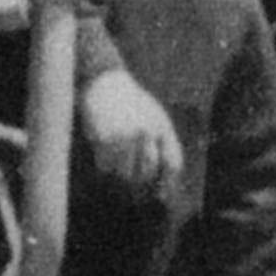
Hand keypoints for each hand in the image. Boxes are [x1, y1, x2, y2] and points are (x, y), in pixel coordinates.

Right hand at [79, 65, 184, 200]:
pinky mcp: (103, 138)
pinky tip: (103, 145)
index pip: (172, 165)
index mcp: (162, 127)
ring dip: (118, 169)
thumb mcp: (157, 120)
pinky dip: (103, 162)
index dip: (167, 183)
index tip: (159, 194)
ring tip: (115, 151)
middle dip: (138, 178)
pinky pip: (104, 167)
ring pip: (123, 175)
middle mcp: (145, 132)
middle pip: (146, 174)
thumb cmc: (134, 106)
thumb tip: (164, 193)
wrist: (105, 81)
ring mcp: (124, 135)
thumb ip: (166, 150)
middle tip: (129, 165)